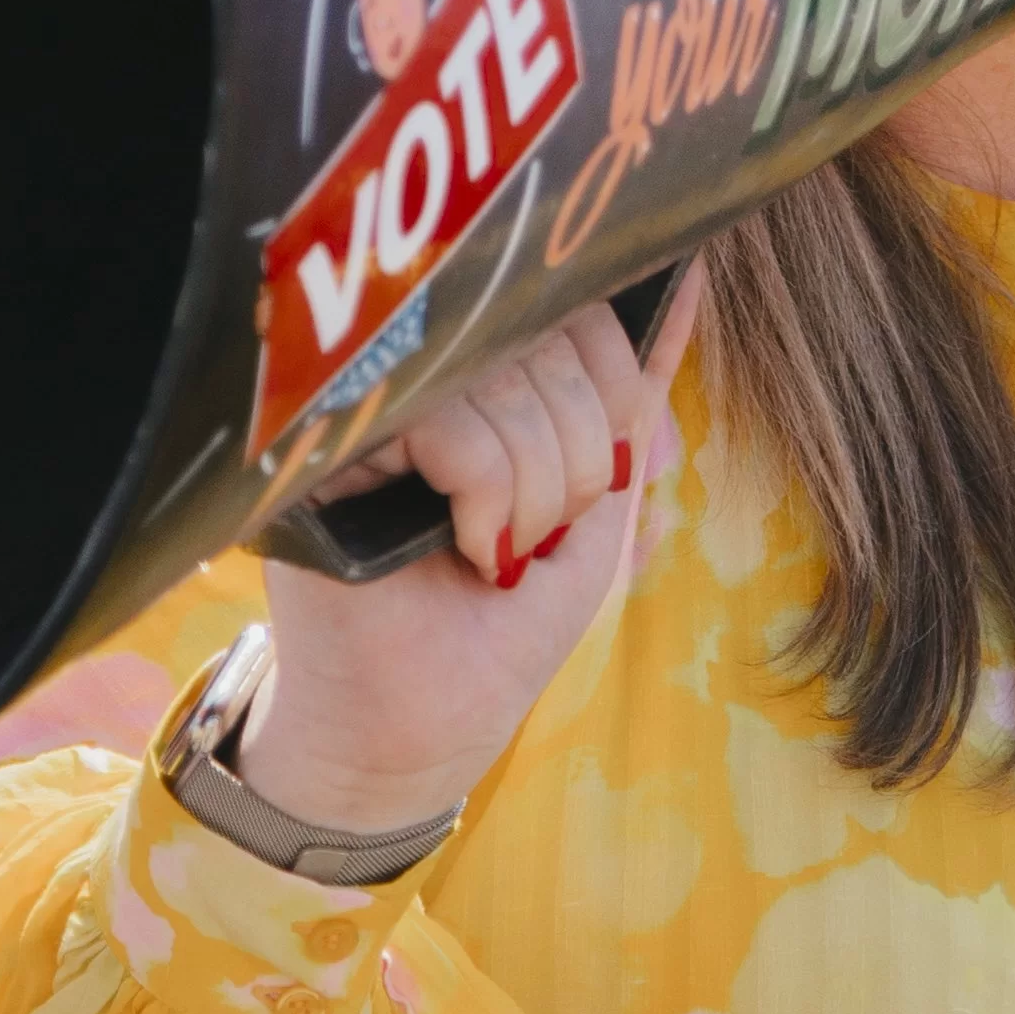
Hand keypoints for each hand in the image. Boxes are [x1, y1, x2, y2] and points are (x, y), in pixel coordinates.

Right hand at [237, 273, 702, 843]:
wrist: (417, 733)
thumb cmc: (500, 629)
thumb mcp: (593, 504)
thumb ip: (628, 402)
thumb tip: (686, 280)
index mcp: (481, 375)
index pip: (571, 304)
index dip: (613, 376)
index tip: (599, 470)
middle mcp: (423, 373)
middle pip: (542, 334)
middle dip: (577, 450)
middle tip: (543, 531)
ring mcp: (373, 404)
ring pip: (502, 381)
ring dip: (534, 488)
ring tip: (501, 551)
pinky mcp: (329, 450)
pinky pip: (449, 424)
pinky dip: (488, 496)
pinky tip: (469, 549)